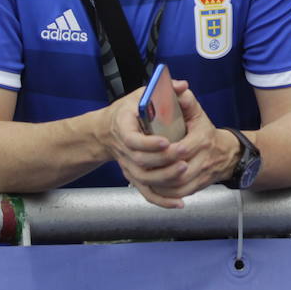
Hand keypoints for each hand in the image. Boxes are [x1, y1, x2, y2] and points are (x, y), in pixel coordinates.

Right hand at [98, 87, 190, 208]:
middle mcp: (124, 151)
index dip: (148, 143)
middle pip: (141, 161)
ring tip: (183, 169)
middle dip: (163, 160)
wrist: (107, 131)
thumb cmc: (128, 111)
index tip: (166, 141)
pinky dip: (161, 200)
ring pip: (145, 178)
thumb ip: (163, 89)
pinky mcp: (135, 177)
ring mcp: (129, 166)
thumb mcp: (141, 94)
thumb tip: (182, 86)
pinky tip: (178, 203)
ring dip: (165, 177)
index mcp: (123, 128)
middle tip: (183, 152)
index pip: (132, 139)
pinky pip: (147, 192)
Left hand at [138, 79, 240, 202]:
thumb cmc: (205, 132)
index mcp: (203, 139)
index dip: (168, 151)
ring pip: (177, 185)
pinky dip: (166, 193)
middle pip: (180, 171)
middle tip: (143, 164)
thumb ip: (186, 100)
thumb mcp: (197, 113)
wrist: (226, 153)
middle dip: (160, 170)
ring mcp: (201, 175)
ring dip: (160, 184)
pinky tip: (154, 186)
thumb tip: (177, 88)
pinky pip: (179, 193)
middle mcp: (204, 160)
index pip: (184, 148)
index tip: (156, 148)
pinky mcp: (197, 187)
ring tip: (145, 175)